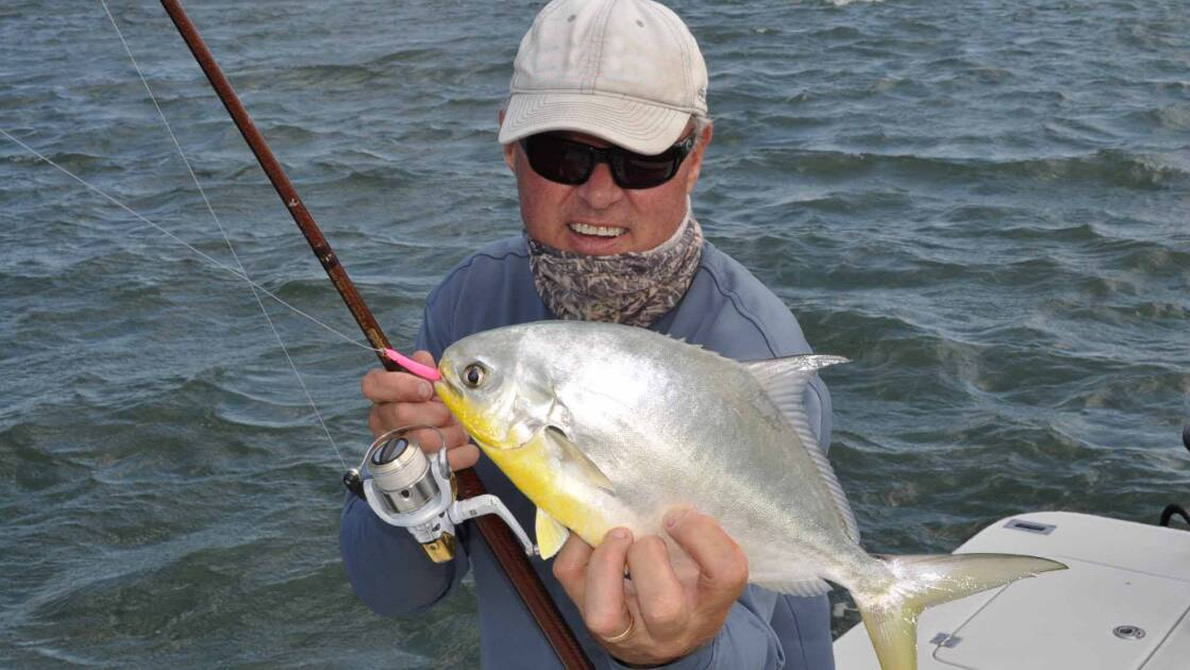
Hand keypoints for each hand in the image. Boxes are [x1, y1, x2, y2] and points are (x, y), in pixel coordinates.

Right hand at [360, 350, 477, 470]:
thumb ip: (424, 370)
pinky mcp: (415, 472)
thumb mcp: (428, 384)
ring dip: (450, 432)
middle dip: (433, 411)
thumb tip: (422, 359)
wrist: (442, 439)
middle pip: (400, 413)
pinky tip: (468, 448)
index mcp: (382, 398)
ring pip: (422, 440)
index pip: (373, 384)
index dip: (400, 385)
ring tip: (459, 429)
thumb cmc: (431, 406)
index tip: (426, 389)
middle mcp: (382, 423)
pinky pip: (442, 463)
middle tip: (448, 412)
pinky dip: (461, 455)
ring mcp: (394, 450)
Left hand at [552, 508, 748, 666]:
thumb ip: (700, 537)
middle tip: (646, 536)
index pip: (725, 573)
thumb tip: (660, 486)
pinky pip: (571, 578)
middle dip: (648, 555)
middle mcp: (672, 629)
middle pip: (663, 605)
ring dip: (607, 560)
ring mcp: (627, 633)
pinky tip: (594, 535)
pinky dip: (577, 546)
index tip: (679, 516)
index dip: (702, 534)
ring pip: (605, 613)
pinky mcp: (592, 622)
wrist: (668, 640)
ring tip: (619, 535)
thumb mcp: (709, 568)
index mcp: (711, 605)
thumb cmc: (691, 588)